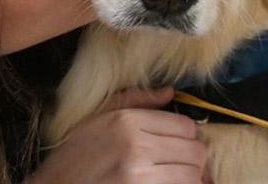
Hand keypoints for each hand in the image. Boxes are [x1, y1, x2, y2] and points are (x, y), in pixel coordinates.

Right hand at [28, 87, 208, 183]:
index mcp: (126, 122)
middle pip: (195, 151)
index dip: (186, 136)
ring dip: (187, 178)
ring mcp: (139, 178)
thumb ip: (135, 99)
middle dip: (190, 159)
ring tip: (169, 176)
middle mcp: (136, 148)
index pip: (185, 126)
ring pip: (192, 176)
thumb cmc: (73, 156)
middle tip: (175, 163)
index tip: (176, 144)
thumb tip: (170, 91)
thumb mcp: (97, 116)